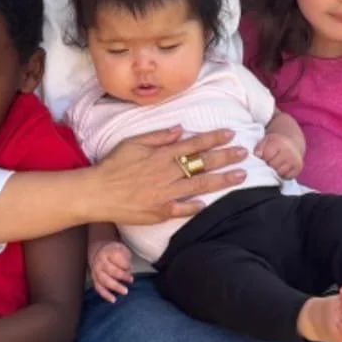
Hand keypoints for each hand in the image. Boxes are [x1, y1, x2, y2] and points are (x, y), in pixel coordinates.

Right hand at [90, 240, 133, 302]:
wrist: (98, 252)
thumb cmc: (113, 252)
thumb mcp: (121, 249)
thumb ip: (126, 258)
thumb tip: (129, 270)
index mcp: (107, 252)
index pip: (117, 258)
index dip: (125, 264)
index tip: (131, 267)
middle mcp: (100, 262)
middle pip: (110, 270)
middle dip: (122, 276)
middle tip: (131, 280)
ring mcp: (96, 271)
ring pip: (104, 280)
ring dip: (115, 287)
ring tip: (125, 291)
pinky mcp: (94, 280)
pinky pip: (99, 288)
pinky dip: (106, 295)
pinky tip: (113, 300)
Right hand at [96, 127, 247, 223]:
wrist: (97, 193)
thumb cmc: (113, 165)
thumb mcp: (133, 142)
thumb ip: (158, 136)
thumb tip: (180, 129)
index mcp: (161, 155)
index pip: (194, 144)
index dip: (214, 139)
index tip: (231, 135)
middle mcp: (167, 173)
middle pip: (202, 164)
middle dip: (226, 157)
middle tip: (245, 153)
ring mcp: (165, 194)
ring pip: (200, 185)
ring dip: (222, 180)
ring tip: (241, 176)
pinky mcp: (160, 212)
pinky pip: (183, 209)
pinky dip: (196, 207)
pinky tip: (210, 204)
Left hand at [254, 133, 303, 179]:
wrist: (292, 143)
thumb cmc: (276, 143)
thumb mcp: (266, 141)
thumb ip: (259, 148)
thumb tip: (257, 156)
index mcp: (279, 143)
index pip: (267, 156)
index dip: (263, 158)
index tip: (264, 157)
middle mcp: (288, 151)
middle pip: (273, 166)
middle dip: (269, 165)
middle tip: (270, 161)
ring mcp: (294, 160)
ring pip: (280, 173)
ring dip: (276, 171)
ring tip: (276, 165)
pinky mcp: (298, 167)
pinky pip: (287, 177)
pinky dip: (283, 175)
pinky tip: (282, 168)